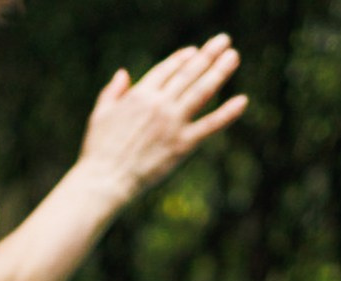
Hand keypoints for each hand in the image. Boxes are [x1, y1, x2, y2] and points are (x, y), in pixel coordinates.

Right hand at [72, 34, 248, 203]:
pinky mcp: (183, 144)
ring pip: (202, 91)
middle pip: (189, 73)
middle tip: (224, 41)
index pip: (167, 69)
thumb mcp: (100, 114)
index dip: (183, 58)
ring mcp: (173, 123)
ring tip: (233, 56)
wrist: (106, 179)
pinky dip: (228, 113)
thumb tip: (123, 73)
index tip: (195, 52)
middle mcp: (159, 104)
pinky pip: (210, 125)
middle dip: (208, 55)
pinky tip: (242, 100)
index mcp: (139, 94)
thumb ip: (113, 91)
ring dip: (220, 71)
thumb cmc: (98, 150)